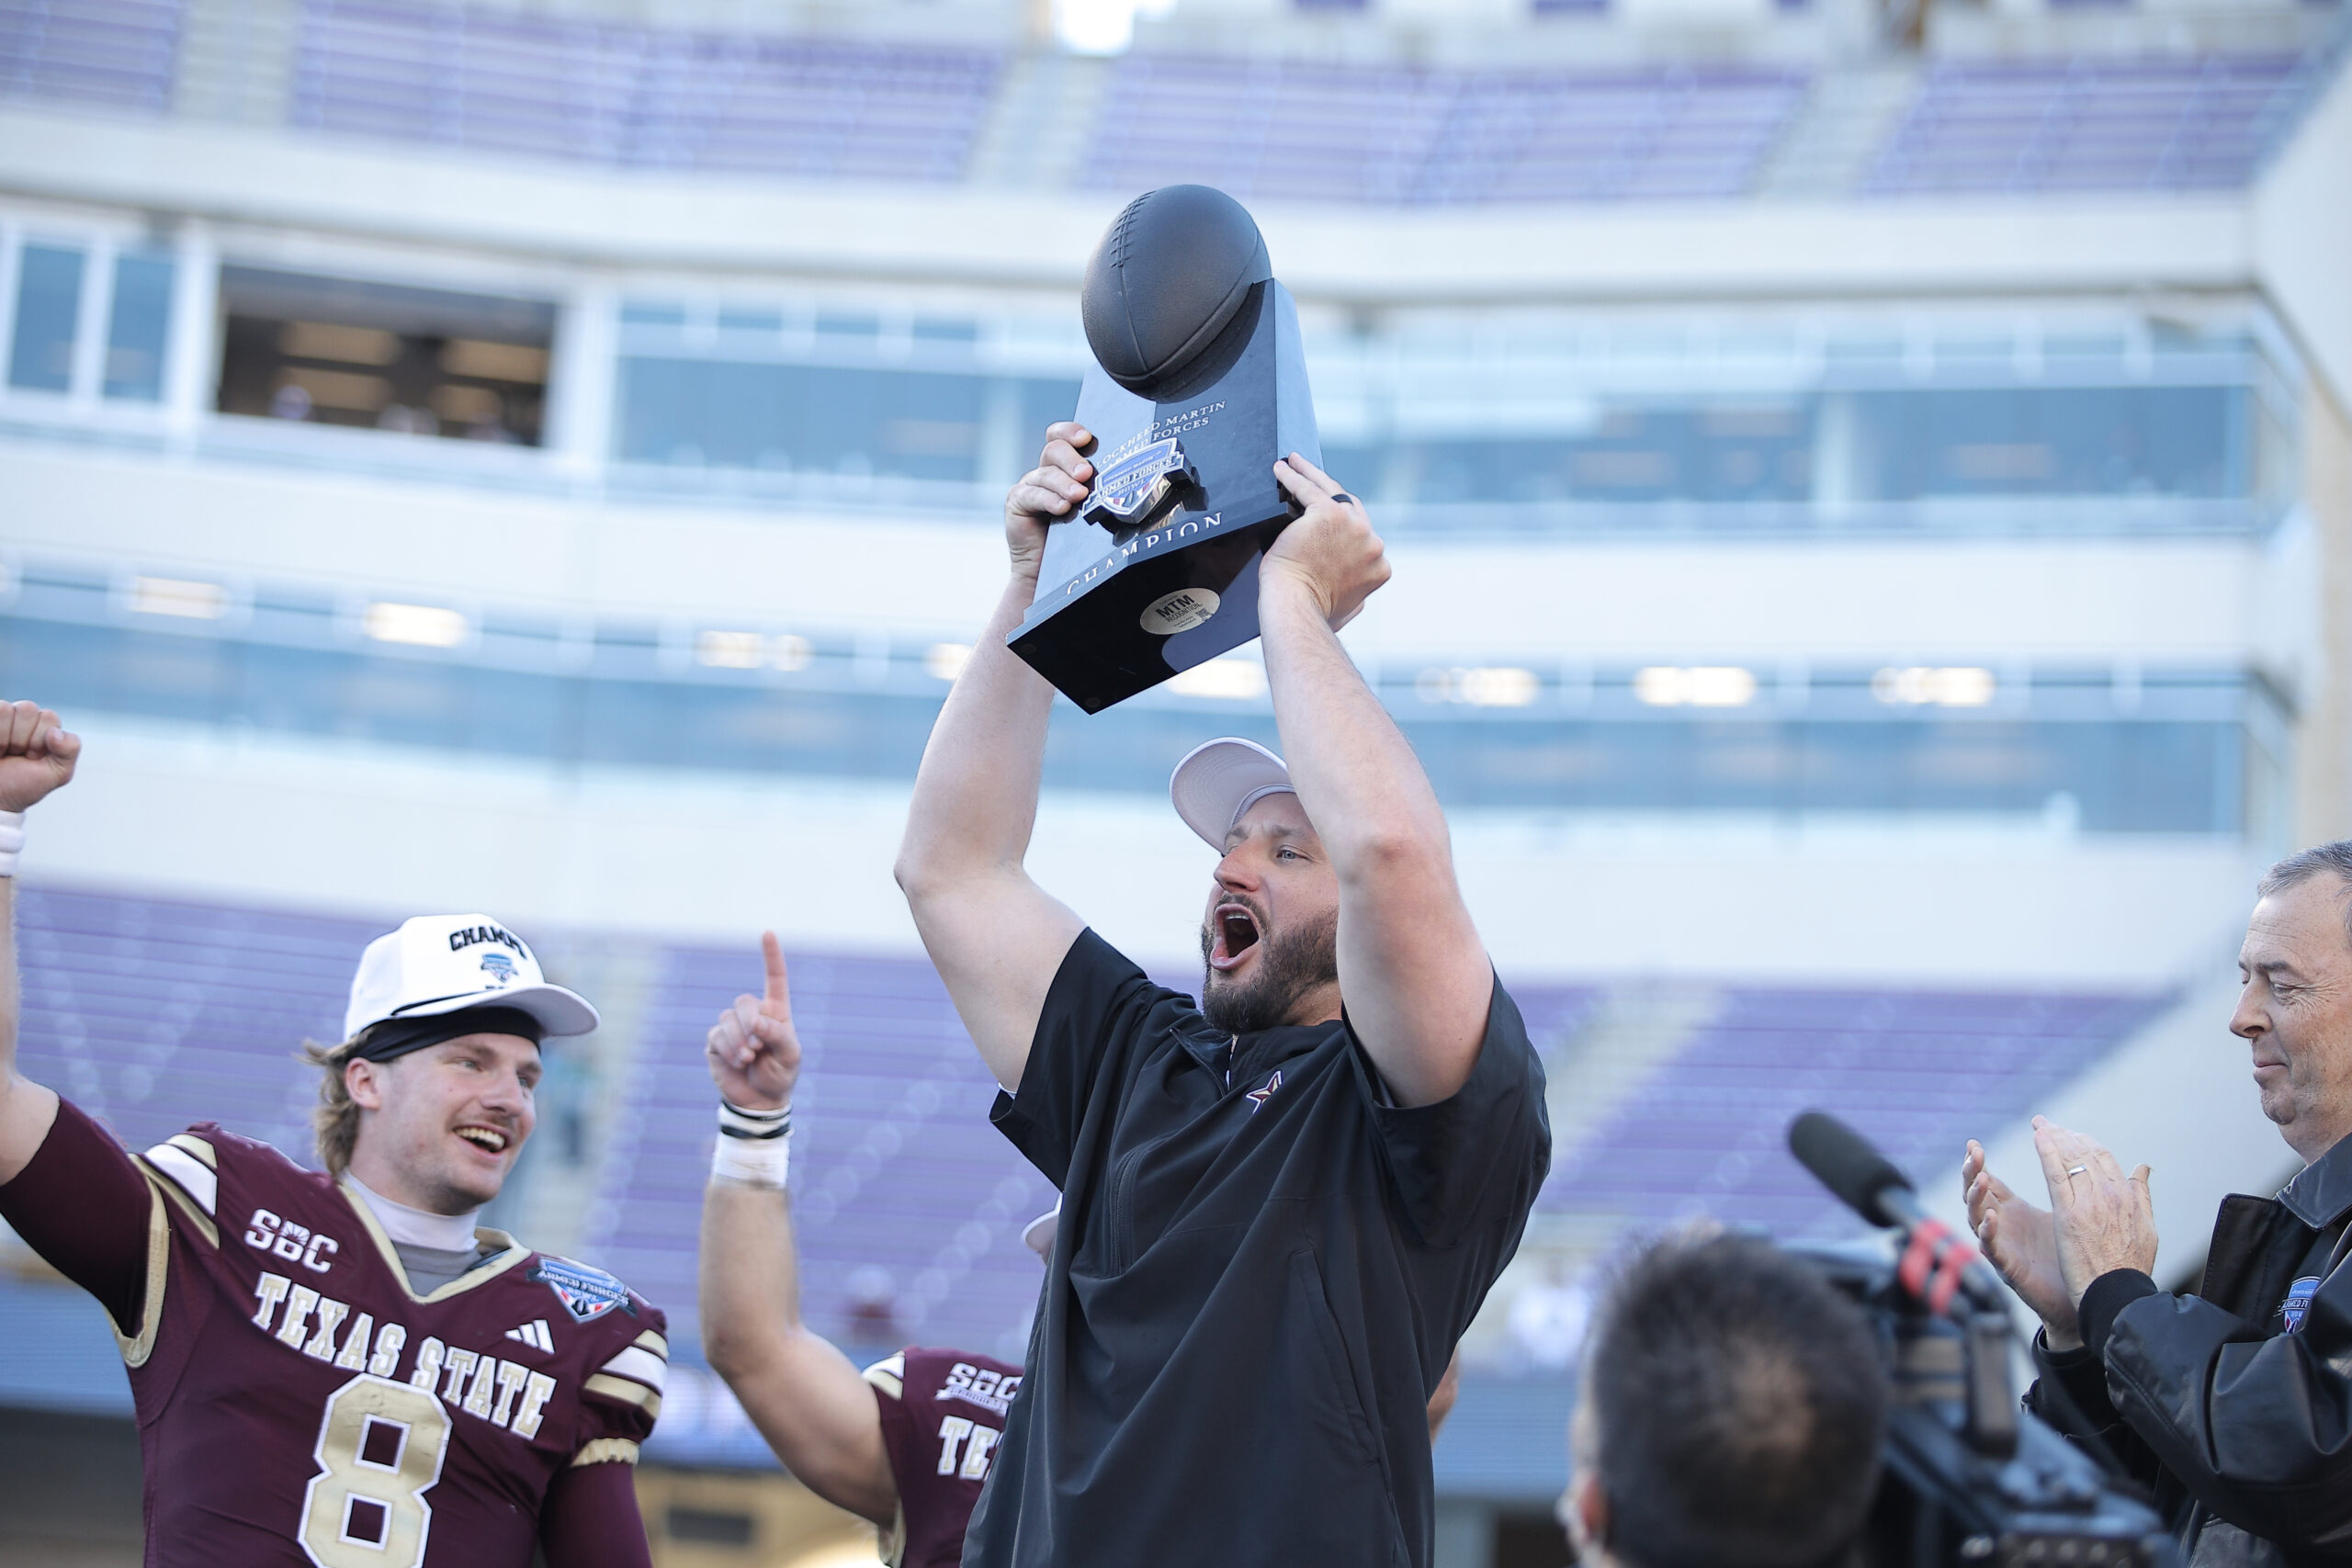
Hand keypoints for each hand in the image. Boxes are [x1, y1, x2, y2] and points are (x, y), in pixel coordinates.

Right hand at [0, 703, 78, 812]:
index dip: (40, 740)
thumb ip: (69, 750)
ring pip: (5, 709)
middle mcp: (22, 717)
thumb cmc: (25, 784)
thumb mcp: (57, 773)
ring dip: (4, 738)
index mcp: (45, 726)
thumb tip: (55, 732)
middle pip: (27, 708)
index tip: (34, 757)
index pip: (48, 716)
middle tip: (17, 754)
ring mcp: (1, 718)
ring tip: (3, 752)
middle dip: (22, 738)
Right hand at [704, 932, 800, 1111]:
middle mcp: (753, 1015)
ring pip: (728, 1019)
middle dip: (750, 1022)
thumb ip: (779, 1036)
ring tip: (749, 1057)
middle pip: (744, 1002)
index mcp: (776, 1012)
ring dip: (739, 1040)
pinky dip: (729, 1049)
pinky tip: (738, 1062)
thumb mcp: (791, 1056)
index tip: (768, 932)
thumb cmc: (781, 1074)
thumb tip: (757, 1022)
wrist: (760, 1100)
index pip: (774, 978)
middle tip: (758, 1045)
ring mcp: (732, 1027)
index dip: (771, 955)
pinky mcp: (717, 1042)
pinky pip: (717, 1036)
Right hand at [1002, 422, 1094, 584]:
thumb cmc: (1077, 540)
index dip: (1071, 431)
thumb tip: (1133, 477)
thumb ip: (1102, 491)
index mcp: (1064, 466)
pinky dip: (1048, 500)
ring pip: (1045, 473)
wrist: (1049, 571)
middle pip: (1054, 449)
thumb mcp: (1092, 510)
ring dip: (1063, 483)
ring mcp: (1030, 486)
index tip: (1087, 438)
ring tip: (1079, 495)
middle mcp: (1045, 471)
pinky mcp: (1017, 503)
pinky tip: (1062, 508)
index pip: (1062, 437)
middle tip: (1086, 473)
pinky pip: (1032, 495)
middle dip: (1071, 458)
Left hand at [1264, 455, 1389, 630]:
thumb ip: (1356, 594)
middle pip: (1351, 505)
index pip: (1363, 534)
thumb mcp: (1349, 609)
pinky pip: (1307, 488)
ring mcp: (1354, 526)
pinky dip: (1294, 476)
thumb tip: (1356, 596)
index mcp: (1379, 565)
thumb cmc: (1314, 613)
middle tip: (1311, 477)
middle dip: (1331, 490)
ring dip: (1311, 472)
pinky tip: (1283, 468)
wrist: (1297, 607)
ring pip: (1331, 490)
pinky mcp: (1328, 513)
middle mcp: (1372, 542)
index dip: (1345, 522)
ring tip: (1295, 462)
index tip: (1328, 511)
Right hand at [1964, 1138, 2079, 1348]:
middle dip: (1971, 1172)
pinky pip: (1991, 1249)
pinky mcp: (2008, 1268)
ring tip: (1981, 1178)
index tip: (1973, 1143)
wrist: (2085, 1297)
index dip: (1978, 1163)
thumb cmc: (2072, 1255)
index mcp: (2013, 1211)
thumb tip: (2072, 1153)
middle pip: (1975, 1194)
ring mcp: (2002, 1246)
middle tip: (1975, 1153)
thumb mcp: (2065, 1212)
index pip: (1989, 1181)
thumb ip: (2063, 1184)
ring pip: (1975, 1217)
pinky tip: (1991, 1218)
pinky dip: (1988, 1232)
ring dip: (1975, 1197)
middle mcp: (2002, 1226)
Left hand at [2033, 1116, 2156, 1314]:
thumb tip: (2143, 1168)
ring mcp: (2090, 1203)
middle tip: (2048, 1123)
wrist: (2119, 1297)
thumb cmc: (2130, 1269)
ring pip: (2071, 1160)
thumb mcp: (2146, 1229)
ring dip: (2055, 1138)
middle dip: (2066, 1136)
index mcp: (2128, 1198)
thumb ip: (2142, 1196)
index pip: (2104, 1159)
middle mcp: (2111, 1195)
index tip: (2071, 1133)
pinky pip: (2056, 1175)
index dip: (2085, 1142)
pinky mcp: (2069, 1215)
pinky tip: (2038, 1137)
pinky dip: (2047, 1152)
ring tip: (2040, 1126)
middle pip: (2086, 1155)